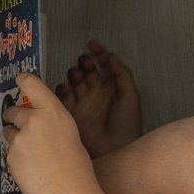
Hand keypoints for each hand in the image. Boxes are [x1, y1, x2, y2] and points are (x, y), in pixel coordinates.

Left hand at [0, 73, 96, 193]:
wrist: (66, 192)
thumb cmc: (77, 165)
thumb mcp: (69, 133)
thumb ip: (52, 123)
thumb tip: (40, 123)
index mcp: (53, 111)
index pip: (32, 84)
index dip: (23, 80)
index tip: (18, 79)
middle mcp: (33, 120)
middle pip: (14, 110)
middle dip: (13, 116)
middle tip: (18, 124)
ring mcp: (19, 138)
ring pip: (9, 132)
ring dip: (15, 138)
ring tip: (31, 154)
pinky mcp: (10, 156)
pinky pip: (10, 152)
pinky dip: (17, 158)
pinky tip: (31, 169)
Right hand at [53, 38, 142, 157]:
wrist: (113, 150)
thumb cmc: (126, 124)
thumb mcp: (130, 97)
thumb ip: (122, 75)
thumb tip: (111, 56)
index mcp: (113, 88)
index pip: (105, 65)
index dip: (98, 52)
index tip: (90, 43)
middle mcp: (98, 94)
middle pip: (88, 71)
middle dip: (84, 63)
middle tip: (83, 62)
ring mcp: (84, 103)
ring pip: (75, 81)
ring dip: (74, 74)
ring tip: (77, 75)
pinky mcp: (72, 113)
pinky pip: (64, 96)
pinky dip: (63, 88)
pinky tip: (66, 87)